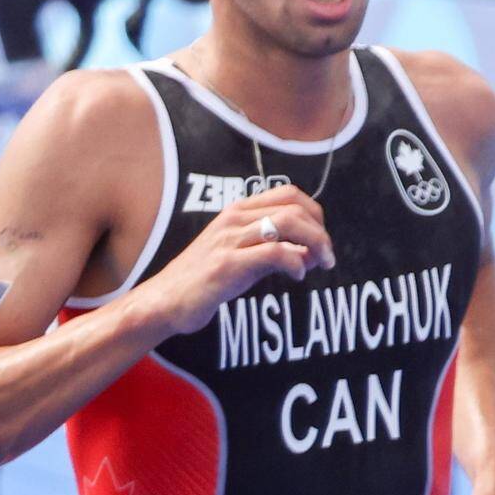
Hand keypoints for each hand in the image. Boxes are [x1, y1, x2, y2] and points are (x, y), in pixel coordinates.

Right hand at [131, 181, 332, 330]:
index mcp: (238, 211)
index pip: (289, 194)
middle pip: (295, 208)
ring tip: (318, 265)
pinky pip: (274, 252)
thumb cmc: (206, 278)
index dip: (315, 214)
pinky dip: (295, 262)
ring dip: (315, 244)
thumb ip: (273, 247)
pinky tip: (297, 276)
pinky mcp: (227, 264)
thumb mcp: (241, 254)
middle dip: (320, 232)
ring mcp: (229, 239)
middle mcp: (234, 219)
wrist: (166, 300)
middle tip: (327, 259)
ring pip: (288, 223)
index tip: (320, 239)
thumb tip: (311, 252)